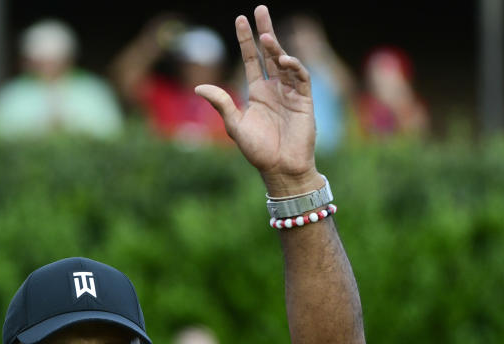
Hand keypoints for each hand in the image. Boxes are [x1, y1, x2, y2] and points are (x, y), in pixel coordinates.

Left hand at [194, 6, 319, 194]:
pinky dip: (294, 67)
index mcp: (257, 92)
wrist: (280, 169)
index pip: (251, 59)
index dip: (246, 39)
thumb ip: (221, 104)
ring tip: (266, 36)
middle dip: (265, 31)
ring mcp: (290, 93)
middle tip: (259, 8)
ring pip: (284, 62)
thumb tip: (198, 86)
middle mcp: (274, 88)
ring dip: (276, 48)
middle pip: (269, 53)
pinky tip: (284, 59)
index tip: (240, 19)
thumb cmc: (258, 151)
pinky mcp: (305, 101)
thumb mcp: (234, 126)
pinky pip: (301, 78)